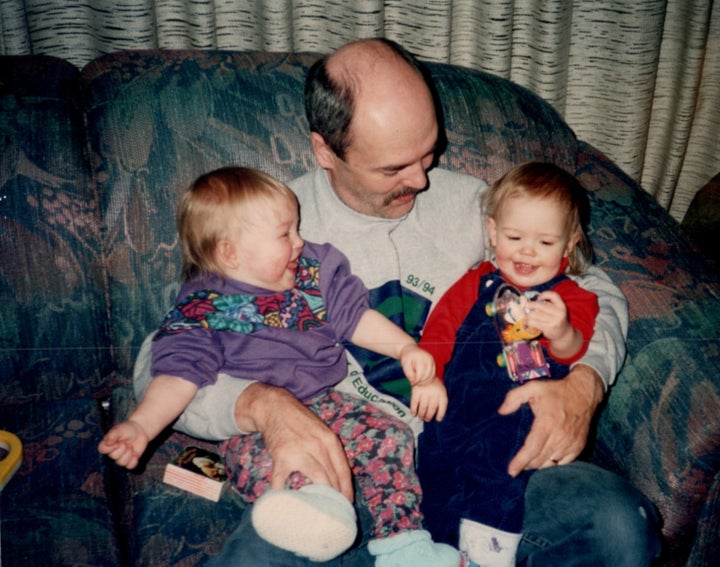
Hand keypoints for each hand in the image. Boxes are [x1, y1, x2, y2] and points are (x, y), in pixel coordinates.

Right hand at [98, 420, 148, 469]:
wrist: (140, 430)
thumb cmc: (128, 428)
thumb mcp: (120, 429)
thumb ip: (113, 435)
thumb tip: (107, 442)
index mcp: (108, 443)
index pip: (102, 449)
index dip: (109, 448)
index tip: (117, 443)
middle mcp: (113, 452)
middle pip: (113, 457)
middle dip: (122, 449)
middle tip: (126, 442)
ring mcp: (121, 457)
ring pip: (121, 463)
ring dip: (128, 454)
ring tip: (131, 447)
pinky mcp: (130, 460)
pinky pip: (130, 466)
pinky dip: (134, 460)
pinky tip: (135, 453)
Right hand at [237, 382, 353, 500]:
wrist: (274, 407)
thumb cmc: (299, 420)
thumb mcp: (321, 430)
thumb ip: (330, 449)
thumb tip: (342, 474)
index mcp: (329, 439)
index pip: (343, 469)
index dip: (346, 489)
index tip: (347, 503)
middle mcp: (318, 445)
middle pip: (332, 476)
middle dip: (335, 496)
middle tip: (335, 510)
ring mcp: (300, 451)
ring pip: (317, 479)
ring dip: (320, 497)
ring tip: (320, 510)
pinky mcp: (282, 457)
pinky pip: (283, 481)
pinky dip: (284, 495)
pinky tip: (286, 505)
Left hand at [399, 343, 436, 386]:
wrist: (411, 350)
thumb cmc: (407, 357)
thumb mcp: (404, 364)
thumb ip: (408, 373)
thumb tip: (414, 381)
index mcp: (421, 358)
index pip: (420, 374)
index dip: (416, 381)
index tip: (411, 383)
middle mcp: (428, 359)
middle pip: (427, 375)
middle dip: (421, 382)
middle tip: (414, 384)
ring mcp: (432, 361)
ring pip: (431, 376)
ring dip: (425, 382)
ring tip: (418, 383)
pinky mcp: (434, 363)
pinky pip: (433, 374)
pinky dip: (428, 379)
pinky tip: (422, 381)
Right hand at [410, 378, 447, 421]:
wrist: (425, 375)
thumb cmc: (435, 387)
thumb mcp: (442, 392)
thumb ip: (442, 403)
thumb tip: (438, 418)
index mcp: (441, 394)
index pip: (442, 407)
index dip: (440, 415)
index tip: (437, 419)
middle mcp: (433, 394)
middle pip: (431, 409)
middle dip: (428, 416)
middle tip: (426, 419)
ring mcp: (424, 393)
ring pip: (423, 408)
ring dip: (421, 414)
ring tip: (421, 417)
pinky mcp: (416, 392)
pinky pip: (414, 403)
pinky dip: (413, 410)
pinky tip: (413, 413)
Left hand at [498, 364, 603, 476]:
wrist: (584, 392)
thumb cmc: (556, 391)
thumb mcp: (533, 387)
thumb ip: (514, 397)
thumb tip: (501, 411)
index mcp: (547, 423)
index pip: (532, 448)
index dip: (520, 461)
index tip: (511, 471)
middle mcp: (560, 436)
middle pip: (540, 459)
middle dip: (526, 465)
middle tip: (516, 467)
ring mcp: (570, 443)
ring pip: (551, 463)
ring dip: (538, 465)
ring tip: (527, 464)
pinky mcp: (578, 446)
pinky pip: (563, 463)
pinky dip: (552, 464)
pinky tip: (544, 461)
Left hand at [526, 291, 570, 341]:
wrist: (563, 332)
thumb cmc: (556, 318)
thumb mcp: (556, 309)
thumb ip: (547, 304)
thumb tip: (529, 301)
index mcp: (561, 306)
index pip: (553, 295)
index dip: (544, 294)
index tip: (538, 298)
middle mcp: (559, 313)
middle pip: (540, 306)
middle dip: (530, 305)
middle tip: (525, 305)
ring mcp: (554, 321)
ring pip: (534, 315)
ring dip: (528, 315)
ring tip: (526, 315)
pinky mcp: (548, 328)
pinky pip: (533, 322)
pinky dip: (528, 321)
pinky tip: (528, 322)